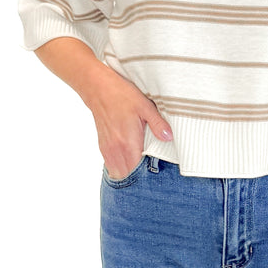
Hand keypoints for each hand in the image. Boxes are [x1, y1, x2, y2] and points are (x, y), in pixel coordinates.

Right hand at [85, 63, 171, 179]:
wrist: (98, 88)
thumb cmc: (121, 95)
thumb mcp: (145, 106)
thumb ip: (157, 124)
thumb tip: (169, 137)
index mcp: (128, 143)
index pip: (138, 171)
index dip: (148, 176)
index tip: (157, 174)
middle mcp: (116, 150)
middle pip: (128, 176)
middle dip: (139, 178)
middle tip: (151, 174)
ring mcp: (108, 150)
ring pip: (119, 173)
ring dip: (129, 174)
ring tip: (141, 170)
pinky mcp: (103, 147)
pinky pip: (111, 166)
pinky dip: (121, 168)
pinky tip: (130, 162)